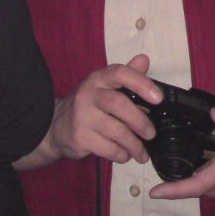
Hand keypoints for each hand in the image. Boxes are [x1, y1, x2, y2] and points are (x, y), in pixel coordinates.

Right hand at [46, 54, 160, 164]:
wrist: (56, 126)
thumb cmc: (89, 105)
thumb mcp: (105, 87)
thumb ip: (127, 75)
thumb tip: (144, 60)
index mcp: (99, 79)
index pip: (120, 73)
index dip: (141, 83)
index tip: (158, 98)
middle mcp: (89, 94)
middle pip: (119, 104)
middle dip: (140, 121)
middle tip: (151, 134)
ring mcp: (82, 116)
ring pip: (115, 131)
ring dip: (134, 144)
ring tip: (142, 153)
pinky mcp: (79, 137)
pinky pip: (107, 148)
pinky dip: (121, 154)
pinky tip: (125, 155)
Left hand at [148, 104, 214, 198]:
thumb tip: (214, 114)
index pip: (197, 184)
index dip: (176, 190)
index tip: (156, 192)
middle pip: (193, 190)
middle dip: (172, 189)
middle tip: (151, 184)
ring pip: (197, 189)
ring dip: (179, 187)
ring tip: (160, 177)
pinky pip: (203, 186)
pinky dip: (189, 183)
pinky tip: (178, 172)